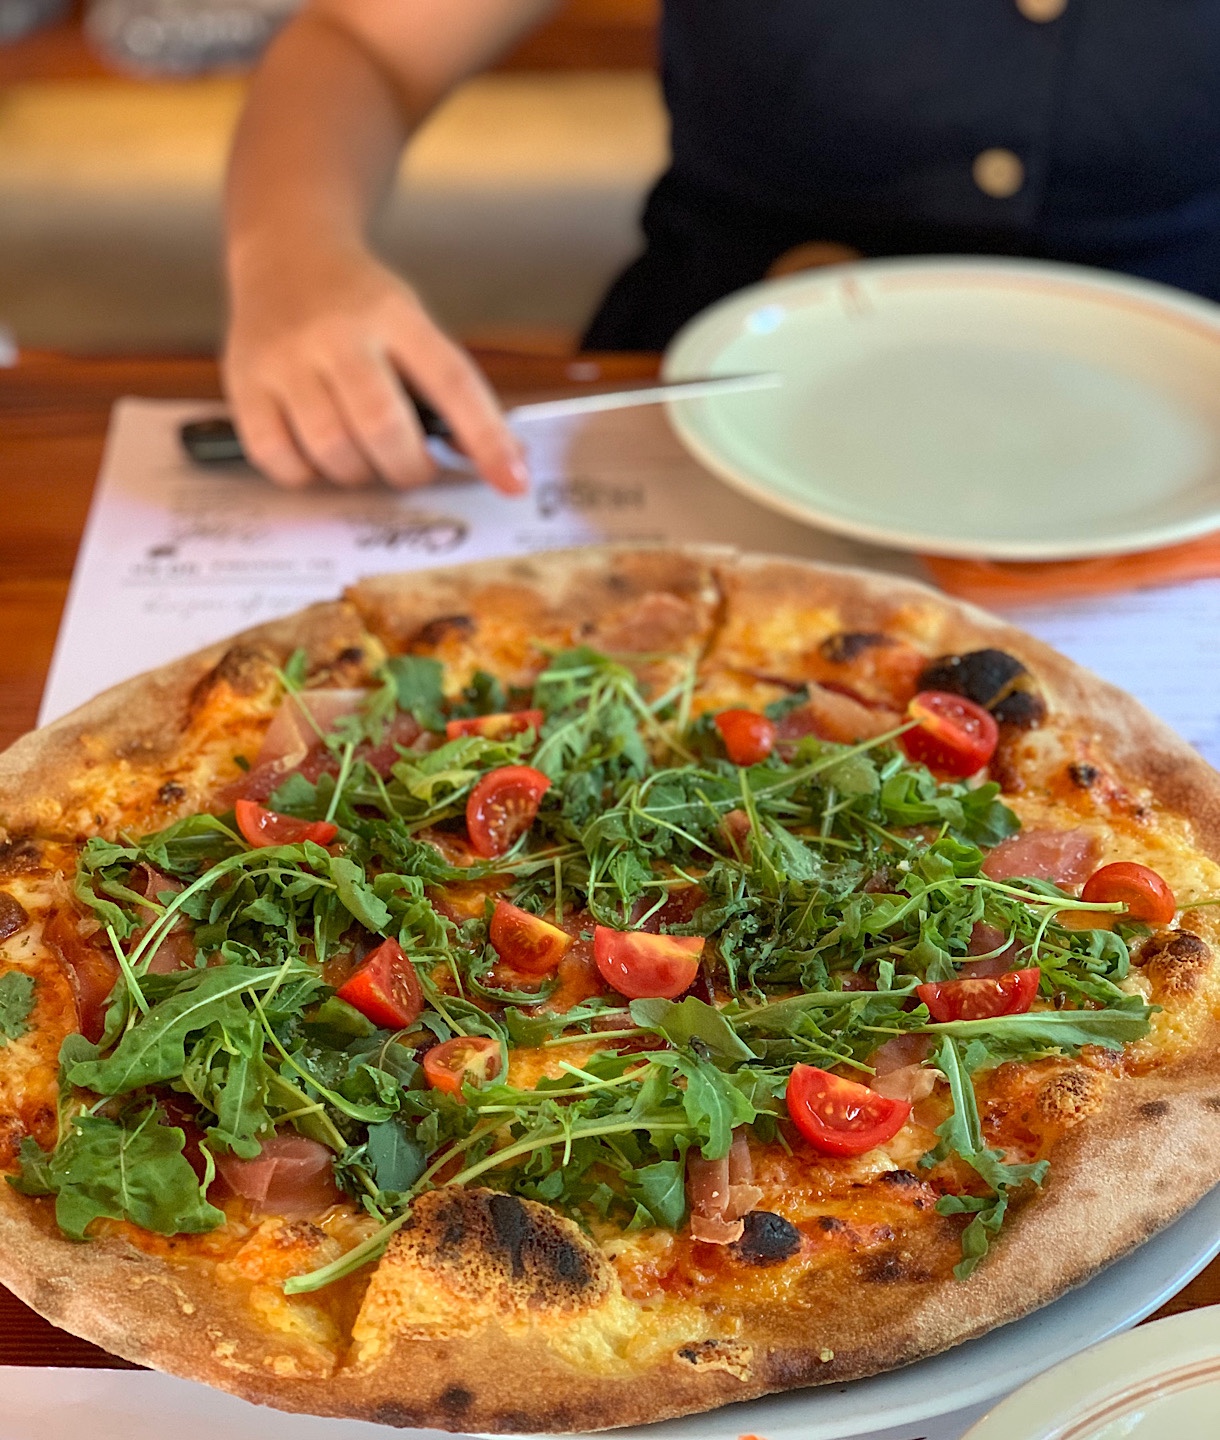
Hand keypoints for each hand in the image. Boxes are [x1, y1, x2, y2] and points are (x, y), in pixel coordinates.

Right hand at [222, 244, 528, 492]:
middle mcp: (336, 332)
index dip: (487, 438)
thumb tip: (503, 464)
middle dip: (409, 469)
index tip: (513, 481)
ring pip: (330, 449)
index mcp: (395, 314)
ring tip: (366, 461)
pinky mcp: (243, 381)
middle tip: (413, 469)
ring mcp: (284, 357)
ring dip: (360, 475)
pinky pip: (276, 457)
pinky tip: (319, 459)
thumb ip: (451, 391)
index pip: (451, 382)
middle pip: (382, 426)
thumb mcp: (413, 324)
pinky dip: (306, 475)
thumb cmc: (362, 305)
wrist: (284, 250)